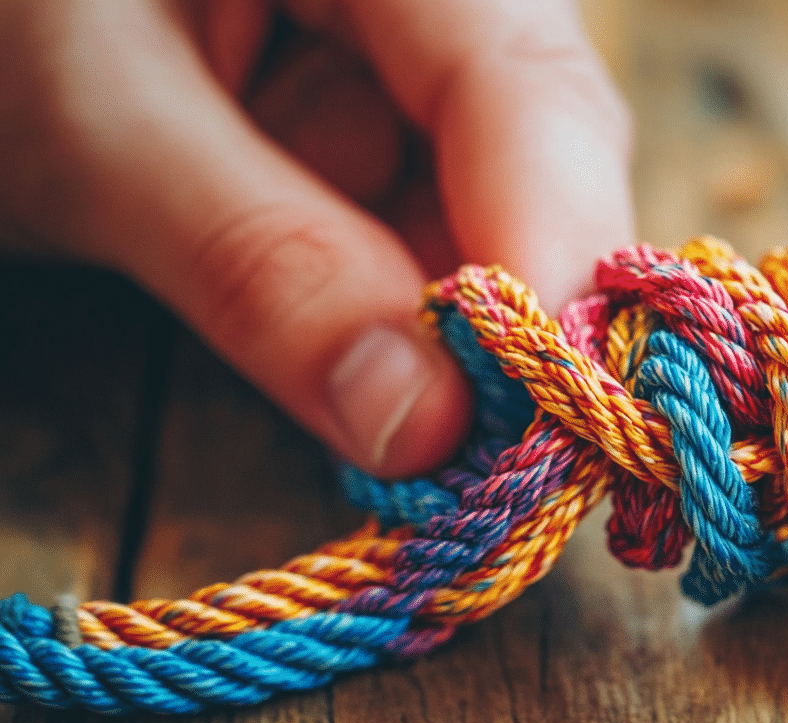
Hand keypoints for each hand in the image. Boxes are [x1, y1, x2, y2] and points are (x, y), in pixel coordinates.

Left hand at [0, 0, 632, 476]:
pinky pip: (428, 248)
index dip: (552, 254)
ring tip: (416, 442)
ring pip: (493, 225)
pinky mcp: (377, 142)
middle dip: (516, 324)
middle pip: (543, 165)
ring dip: (457, 347)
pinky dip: (404, 335)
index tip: (538, 419)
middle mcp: (434, 4)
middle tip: (485, 470)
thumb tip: (421, 424)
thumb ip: (258, 259)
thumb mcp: (94, 123)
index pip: (530, 90)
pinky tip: (375, 391)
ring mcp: (411, 72)